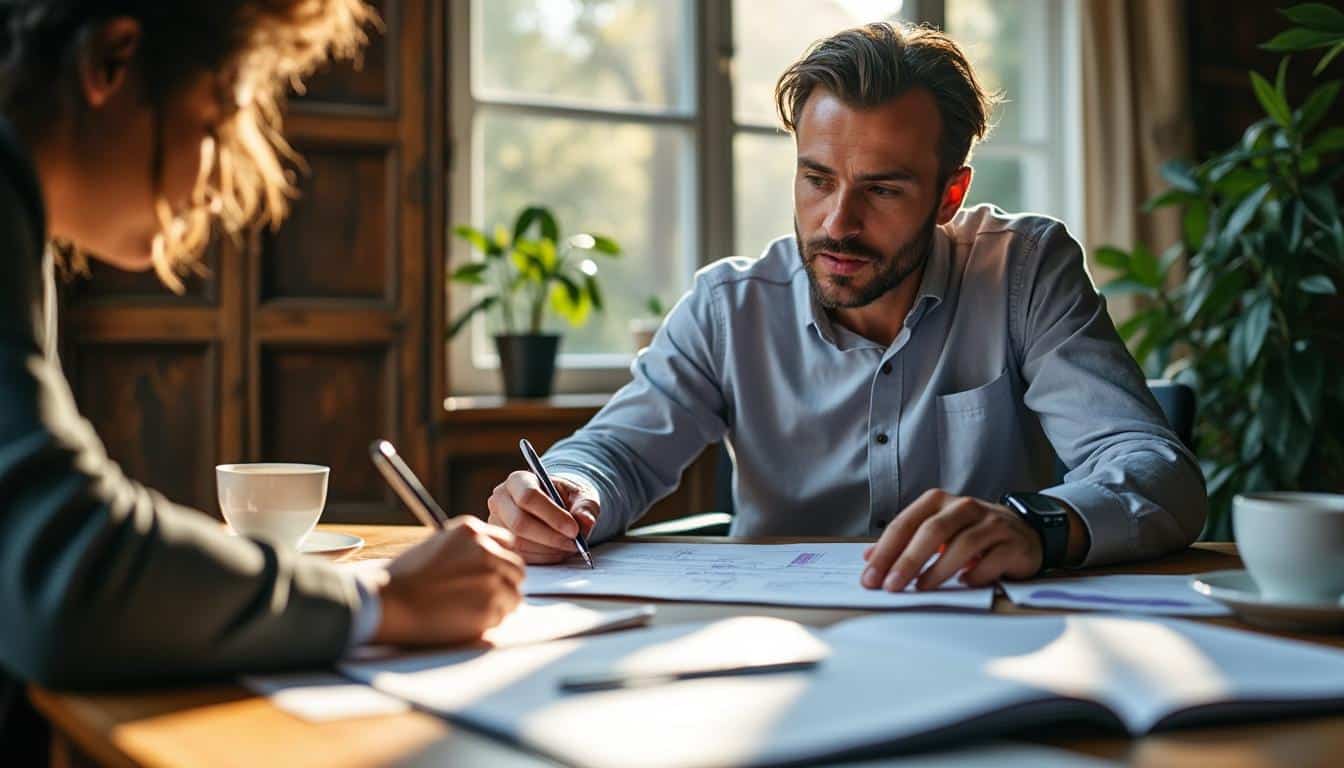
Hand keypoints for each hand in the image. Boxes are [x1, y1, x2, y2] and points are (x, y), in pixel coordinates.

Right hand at [371, 516, 524, 645]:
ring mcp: (492, 578)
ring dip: (498, 605)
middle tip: (484, 597)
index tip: (492, 573)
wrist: (389, 601)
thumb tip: (490, 565)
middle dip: (505, 584)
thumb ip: (468, 550)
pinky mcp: (490, 606)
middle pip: (517, 569)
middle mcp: (487, 550)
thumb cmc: (405, 578)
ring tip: (469, 610)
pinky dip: (488, 622)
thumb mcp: (439, 546)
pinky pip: (501, 617)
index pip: (508, 543)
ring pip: (514, 595)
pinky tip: (463, 620)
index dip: (501, 561)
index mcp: (472, 531)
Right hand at [487, 470, 598, 563]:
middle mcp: (501, 500)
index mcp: (518, 480)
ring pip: (520, 543)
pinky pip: (520, 556)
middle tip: (573, 543)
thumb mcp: (581, 496)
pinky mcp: (501, 542)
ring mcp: (497, 523)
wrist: (555, 506)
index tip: (574, 529)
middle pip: (520, 523)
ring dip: (549, 550)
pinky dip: (543, 558)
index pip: (528, 497)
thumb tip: (585, 521)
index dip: (552, 516)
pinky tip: (557, 552)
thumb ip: (585, 506)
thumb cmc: (566, 498)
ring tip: (569, 546)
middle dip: (550, 537)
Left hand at [860, 489, 1041, 590]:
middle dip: (907, 560)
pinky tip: (963, 584)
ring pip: (962, 544)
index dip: (886, 551)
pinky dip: (975, 574)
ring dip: (938, 570)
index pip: (906, 523)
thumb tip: (869, 557)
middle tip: (891, 586)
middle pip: (932, 531)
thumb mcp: (936, 531)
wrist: (1024, 534)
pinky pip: (991, 560)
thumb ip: (904, 541)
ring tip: (921, 588)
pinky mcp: (1013, 544)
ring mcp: (992, 523)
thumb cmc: (970, 533)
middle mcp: (964, 507)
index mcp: (938, 501)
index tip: (871, 577)